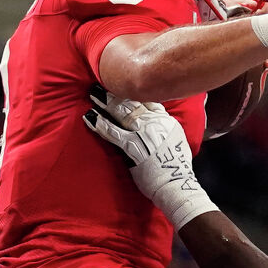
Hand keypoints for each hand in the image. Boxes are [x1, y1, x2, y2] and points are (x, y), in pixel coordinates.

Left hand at [83, 89, 216, 228]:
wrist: (176, 185)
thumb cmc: (176, 168)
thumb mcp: (177, 141)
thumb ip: (165, 128)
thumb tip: (157, 122)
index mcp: (167, 121)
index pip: (149, 99)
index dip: (135, 89)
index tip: (122, 82)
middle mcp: (156, 123)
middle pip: (133, 102)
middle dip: (116, 92)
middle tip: (102, 84)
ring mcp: (145, 134)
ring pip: (122, 113)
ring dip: (105, 103)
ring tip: (93, 94)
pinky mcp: (134, 148)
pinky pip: (113, 132)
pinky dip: (100, 124)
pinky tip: (90, 117)